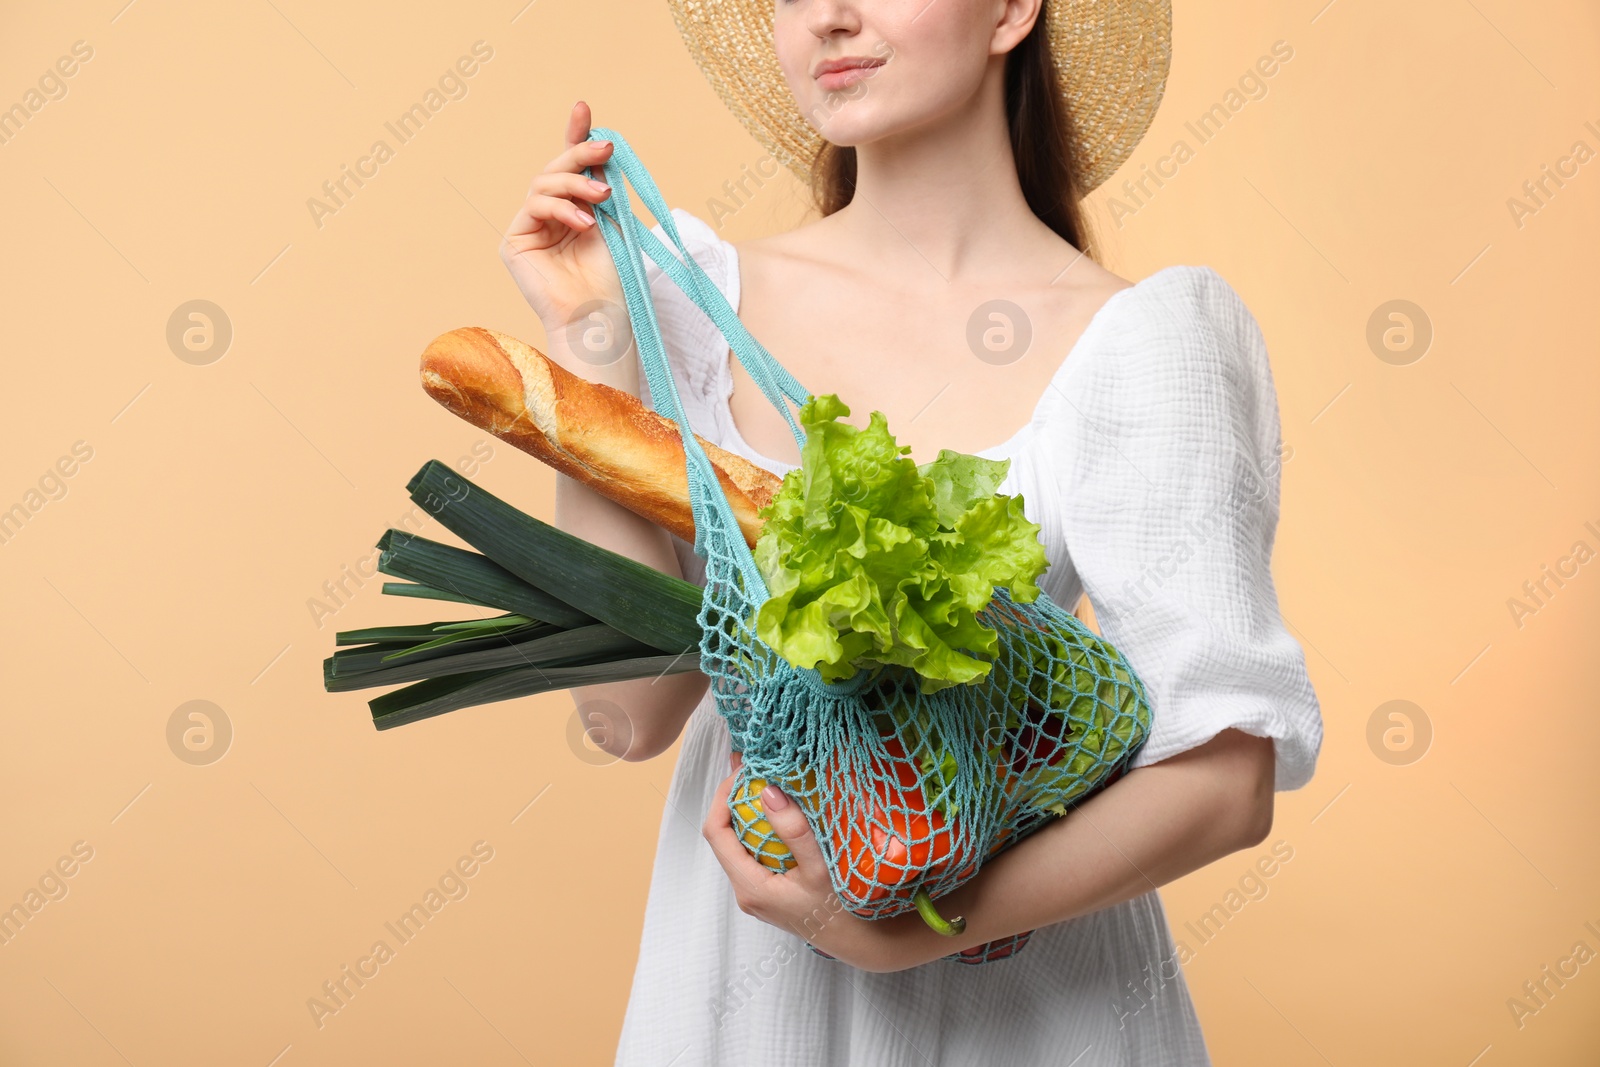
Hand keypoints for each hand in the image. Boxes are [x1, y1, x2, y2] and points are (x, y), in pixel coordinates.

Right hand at [500, 100, 635, 388]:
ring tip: (601, 198)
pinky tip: (584, 222)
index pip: (571, 169)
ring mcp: (529, 229)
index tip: (583, 108)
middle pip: (556, 171)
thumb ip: (603, 187)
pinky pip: (534, 206)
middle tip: (605, 148)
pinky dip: (561, 208)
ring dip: (575, 184)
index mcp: (574, 213)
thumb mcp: (614, 222)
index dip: (575, 137)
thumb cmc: (612, 280)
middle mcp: (549, 219)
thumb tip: (602, 147)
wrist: (600, 318)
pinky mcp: (514, 242)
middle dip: (580, 154)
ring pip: (544, 184)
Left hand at [701, 766, 950, 972]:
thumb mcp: (821, 868)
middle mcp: (747, 891)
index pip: (716, 832)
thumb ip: (794, 830)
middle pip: (725, 835)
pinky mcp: (771, 891)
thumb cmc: (844, 912)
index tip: (742, 771)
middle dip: (735, 799)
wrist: (864, 945)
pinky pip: (757, 852)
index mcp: (750, 886)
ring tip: (767, 781)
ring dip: (750, 812)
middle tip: (754, 768)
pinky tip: (783, 810)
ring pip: (741, 843)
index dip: (722, 797)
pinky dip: (764, 828)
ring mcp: (758, 892)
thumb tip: (766, 791)